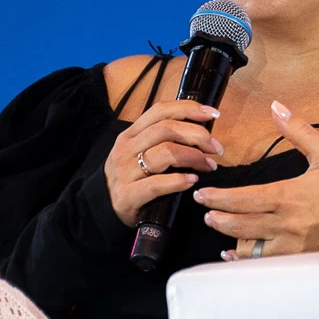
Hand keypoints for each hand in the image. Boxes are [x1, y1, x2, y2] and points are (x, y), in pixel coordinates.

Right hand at [105, 98, 223, 225]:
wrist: (103, 210)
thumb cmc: (131, 179)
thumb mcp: (140, 153)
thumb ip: (163, 140)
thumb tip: (200, 132)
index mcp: (131, 134)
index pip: (161, 110)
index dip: (189, 108)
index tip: (213, 114)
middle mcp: (126, 148)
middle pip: (167, 128)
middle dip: (198, 135)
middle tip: (216, 148)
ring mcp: (125, 171)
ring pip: (164, 152)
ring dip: (194, 157)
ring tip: (208, 166)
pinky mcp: (127, 195)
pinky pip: (157, 184)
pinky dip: (178, 181)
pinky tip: (192, 181)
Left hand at [194, 101, 318, 259]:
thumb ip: (297, 130)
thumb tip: (276, 107)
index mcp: (288, 195)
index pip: (243, 198)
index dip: (219, 198)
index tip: (203, 195)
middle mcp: (286, 223)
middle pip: (240, 224)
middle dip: (218, 218)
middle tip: (206, 212)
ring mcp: (293, 245)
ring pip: (251, 247)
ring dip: (230, 238)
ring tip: (218, 228)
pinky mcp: (302, 259)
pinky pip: (267, 263)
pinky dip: (247, 260)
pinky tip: (236, 255)